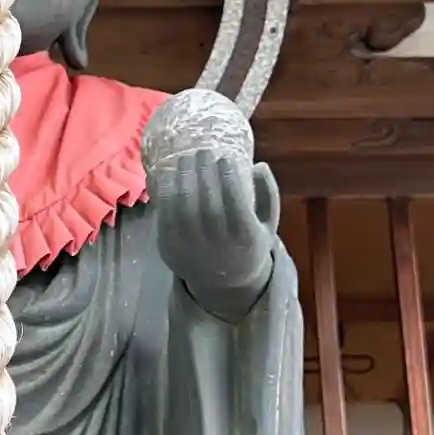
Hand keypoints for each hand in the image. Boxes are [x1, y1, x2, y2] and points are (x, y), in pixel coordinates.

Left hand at [151, 147, 279, 319]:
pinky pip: (165, 216)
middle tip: (202, 151)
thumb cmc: (248, 244)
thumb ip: (268, 194)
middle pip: (207, 204)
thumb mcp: (268, 224)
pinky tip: (169, 174)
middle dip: (203, 173)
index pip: (235, 203)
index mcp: (245, 239)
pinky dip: (165, 192)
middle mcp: (217, 246)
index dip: (228, 178)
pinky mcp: (169, 248)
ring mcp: (190, 248)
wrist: (222, 283)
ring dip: (183, 179)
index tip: (225, 157)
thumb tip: (259, 166)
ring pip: (183, 209)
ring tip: (186, 158)